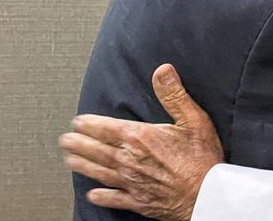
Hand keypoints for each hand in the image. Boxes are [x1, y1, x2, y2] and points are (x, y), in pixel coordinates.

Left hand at [60, 64, 223, 220]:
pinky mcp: (138, 201)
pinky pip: (114, 198)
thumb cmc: (202, 158)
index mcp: (141, 138)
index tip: (78, 121)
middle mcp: (130, 160)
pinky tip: (92, 194)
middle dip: (79, 144)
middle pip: (97, 150)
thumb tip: (162, 72)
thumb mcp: (193, 119)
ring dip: (82, 165)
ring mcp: (132, 182)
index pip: (107, 128)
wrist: (207, 194)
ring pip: (100, 172)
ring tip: (69, 160)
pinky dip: (101, 196)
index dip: (90, 124)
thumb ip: (174, 95)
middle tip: (65, 140)